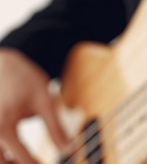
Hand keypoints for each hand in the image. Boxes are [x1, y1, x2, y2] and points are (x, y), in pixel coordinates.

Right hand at [0, 49, 66, 163]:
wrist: (2, 64)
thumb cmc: (25, 80)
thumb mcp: (45, 101)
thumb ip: (56, 128)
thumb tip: (69, 150)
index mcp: (4, 125)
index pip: (22, 157)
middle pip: (1, 163)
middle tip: (36, 163)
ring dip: (8, 162)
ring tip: (25, 159)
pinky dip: (3, 153)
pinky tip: (14, 154)